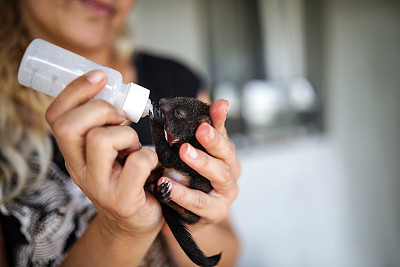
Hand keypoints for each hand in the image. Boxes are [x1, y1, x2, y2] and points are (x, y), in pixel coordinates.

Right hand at [46, 70, 162, 236]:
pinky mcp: (122, 199)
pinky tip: (150, 164)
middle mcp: (79, 169)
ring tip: (135, 146)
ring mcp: (98, 186)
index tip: (100, 76)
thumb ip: (109, 126)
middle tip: (121, 117)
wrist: (135, 221)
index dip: (75, 91)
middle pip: (71, 125)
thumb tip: (124, 93)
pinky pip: (138, 161)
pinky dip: (150, 155)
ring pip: (102, 140)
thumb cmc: (128, 177)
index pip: (57, 117)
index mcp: (74, 153)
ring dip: (127, 134)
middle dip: (101, 109)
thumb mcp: (112, 150)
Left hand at [161, 99, 240, 226]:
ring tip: (182, 153)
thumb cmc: (187, 181)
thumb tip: (174, 114)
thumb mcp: (185, 155)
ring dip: (201, 163)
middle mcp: (230, 172)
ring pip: (219, 176)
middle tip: (200, 130)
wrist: (183, 215)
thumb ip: (184, 137)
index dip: (221, 119)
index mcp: (225, 155)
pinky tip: (168, 186)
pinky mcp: (214, 213)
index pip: (224, 133)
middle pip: (226, 154)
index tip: (219, 105)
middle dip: (213, 141)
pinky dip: (184, 194)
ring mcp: (225, 194)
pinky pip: (200, 203)